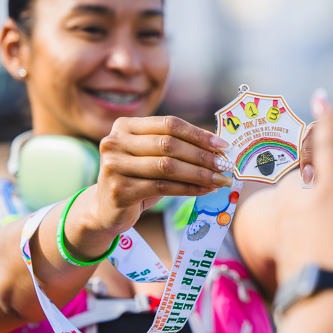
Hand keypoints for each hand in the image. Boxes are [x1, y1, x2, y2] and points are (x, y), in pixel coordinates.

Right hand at [89, 115, 233, 233]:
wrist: (106, 209)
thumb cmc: (137, 178)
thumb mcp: (152, 157)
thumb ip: (176, 147)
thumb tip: (218, 147)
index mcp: (125, 126)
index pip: (169, 124)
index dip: (198, 134)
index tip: (223, 145)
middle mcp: (115, 142)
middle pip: (169, 144)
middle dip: (203, 155)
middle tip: (226, 165)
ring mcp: (114, 165)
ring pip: (167, 166)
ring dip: (199, 174)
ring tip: (221, 180)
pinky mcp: (120, 190)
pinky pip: (163, 187)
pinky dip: (188, 188)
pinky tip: (205, 190)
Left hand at [275, 91, 332, 293]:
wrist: (328, 310)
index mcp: (331, 189)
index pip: (329, 142)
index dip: (327, 117)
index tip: (320, 96)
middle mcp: (303, 198)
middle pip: (308, 165)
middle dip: (318, 156)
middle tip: (328, 155)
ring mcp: (290, 221)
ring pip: (300, 193)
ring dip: (312, 189)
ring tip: (331, 204)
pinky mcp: (284, 242)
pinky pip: (294, 217)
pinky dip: (307, 215)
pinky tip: (321, 234)